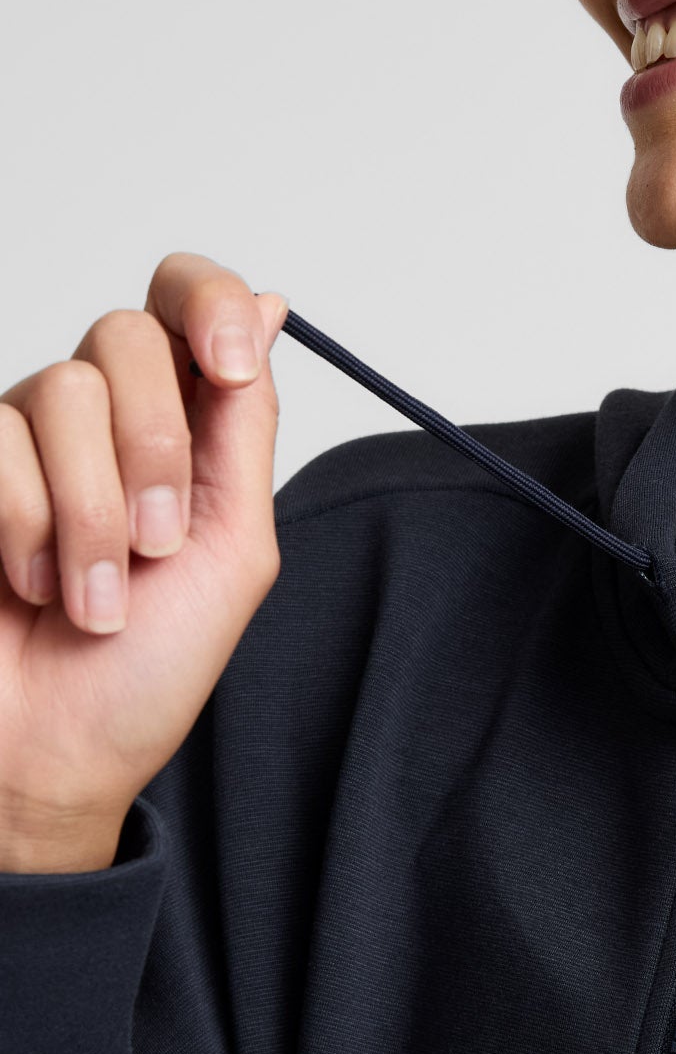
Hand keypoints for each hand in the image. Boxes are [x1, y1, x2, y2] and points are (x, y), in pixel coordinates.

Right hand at [0, 256, 288, 872]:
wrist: (53, 755)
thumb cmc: (147, 671)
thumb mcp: (234, 548)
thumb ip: (244, 425)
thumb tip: (273, 308)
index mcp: (183, 424)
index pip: (189, 298)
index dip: (210, 302)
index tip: (229, 364)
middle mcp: (100, 415)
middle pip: (126, 334)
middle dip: (153, 447)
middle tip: (156, 548)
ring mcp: (22, 439)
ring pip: (57, 388)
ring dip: (91, 513)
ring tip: (93, 596)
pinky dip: (27, 528)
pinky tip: (33, 586)